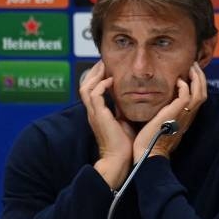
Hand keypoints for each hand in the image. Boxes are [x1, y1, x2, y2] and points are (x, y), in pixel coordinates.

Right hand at [79, 60, 135, 189]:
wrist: (120, 159)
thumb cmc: (125, 143)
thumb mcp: (124, 120)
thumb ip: (124, 109)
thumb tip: (133, 97)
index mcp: (99, 113)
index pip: (93, 90)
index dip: (98, 77)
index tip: (108, 66)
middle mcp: (94, 112)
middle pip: (85, 85)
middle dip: (94, 72)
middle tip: (103, 60)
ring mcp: (94, 114)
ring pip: (86, 88)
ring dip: (95, 75)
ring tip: (104, 65)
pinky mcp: (99, 116)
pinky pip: (94, 96)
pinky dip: (100, 86)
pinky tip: (110, 80)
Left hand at [133, 62, 207, 160]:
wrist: (147, 155)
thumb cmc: (149, 143)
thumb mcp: (160, 125)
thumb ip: (163, 114)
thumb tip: (156, 104)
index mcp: (186, 119)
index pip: (198, 98)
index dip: (197, 85)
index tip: (191, 74)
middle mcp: (189, 117)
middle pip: (203, 93)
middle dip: (200, 78)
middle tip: (194, 65)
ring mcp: (184, 115)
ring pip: (200, 93)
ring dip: (197, 78)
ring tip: (191, 67)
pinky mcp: (176, 113)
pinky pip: (187, 95)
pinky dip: (185, 86)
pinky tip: (178, 80)